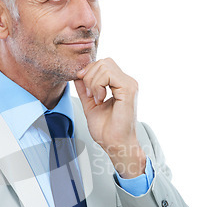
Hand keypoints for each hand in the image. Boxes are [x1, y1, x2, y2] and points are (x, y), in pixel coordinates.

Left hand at [74, 58, 145, 178]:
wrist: (115, 144)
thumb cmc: (107, 130)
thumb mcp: (90, 105)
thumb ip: (85, 90)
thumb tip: (77, 76)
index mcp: (120, 84)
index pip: (103, 64)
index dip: (89, 72)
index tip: (85, 90)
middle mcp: (127, 82)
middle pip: (103, 62)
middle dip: (89, 76)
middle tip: (90, 95)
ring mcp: (129, 84)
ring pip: (104, 65)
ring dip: (93, 82)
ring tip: (96, 99)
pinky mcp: (128, 89)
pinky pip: (108, 74)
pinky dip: (98, 85)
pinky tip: (100, 99)